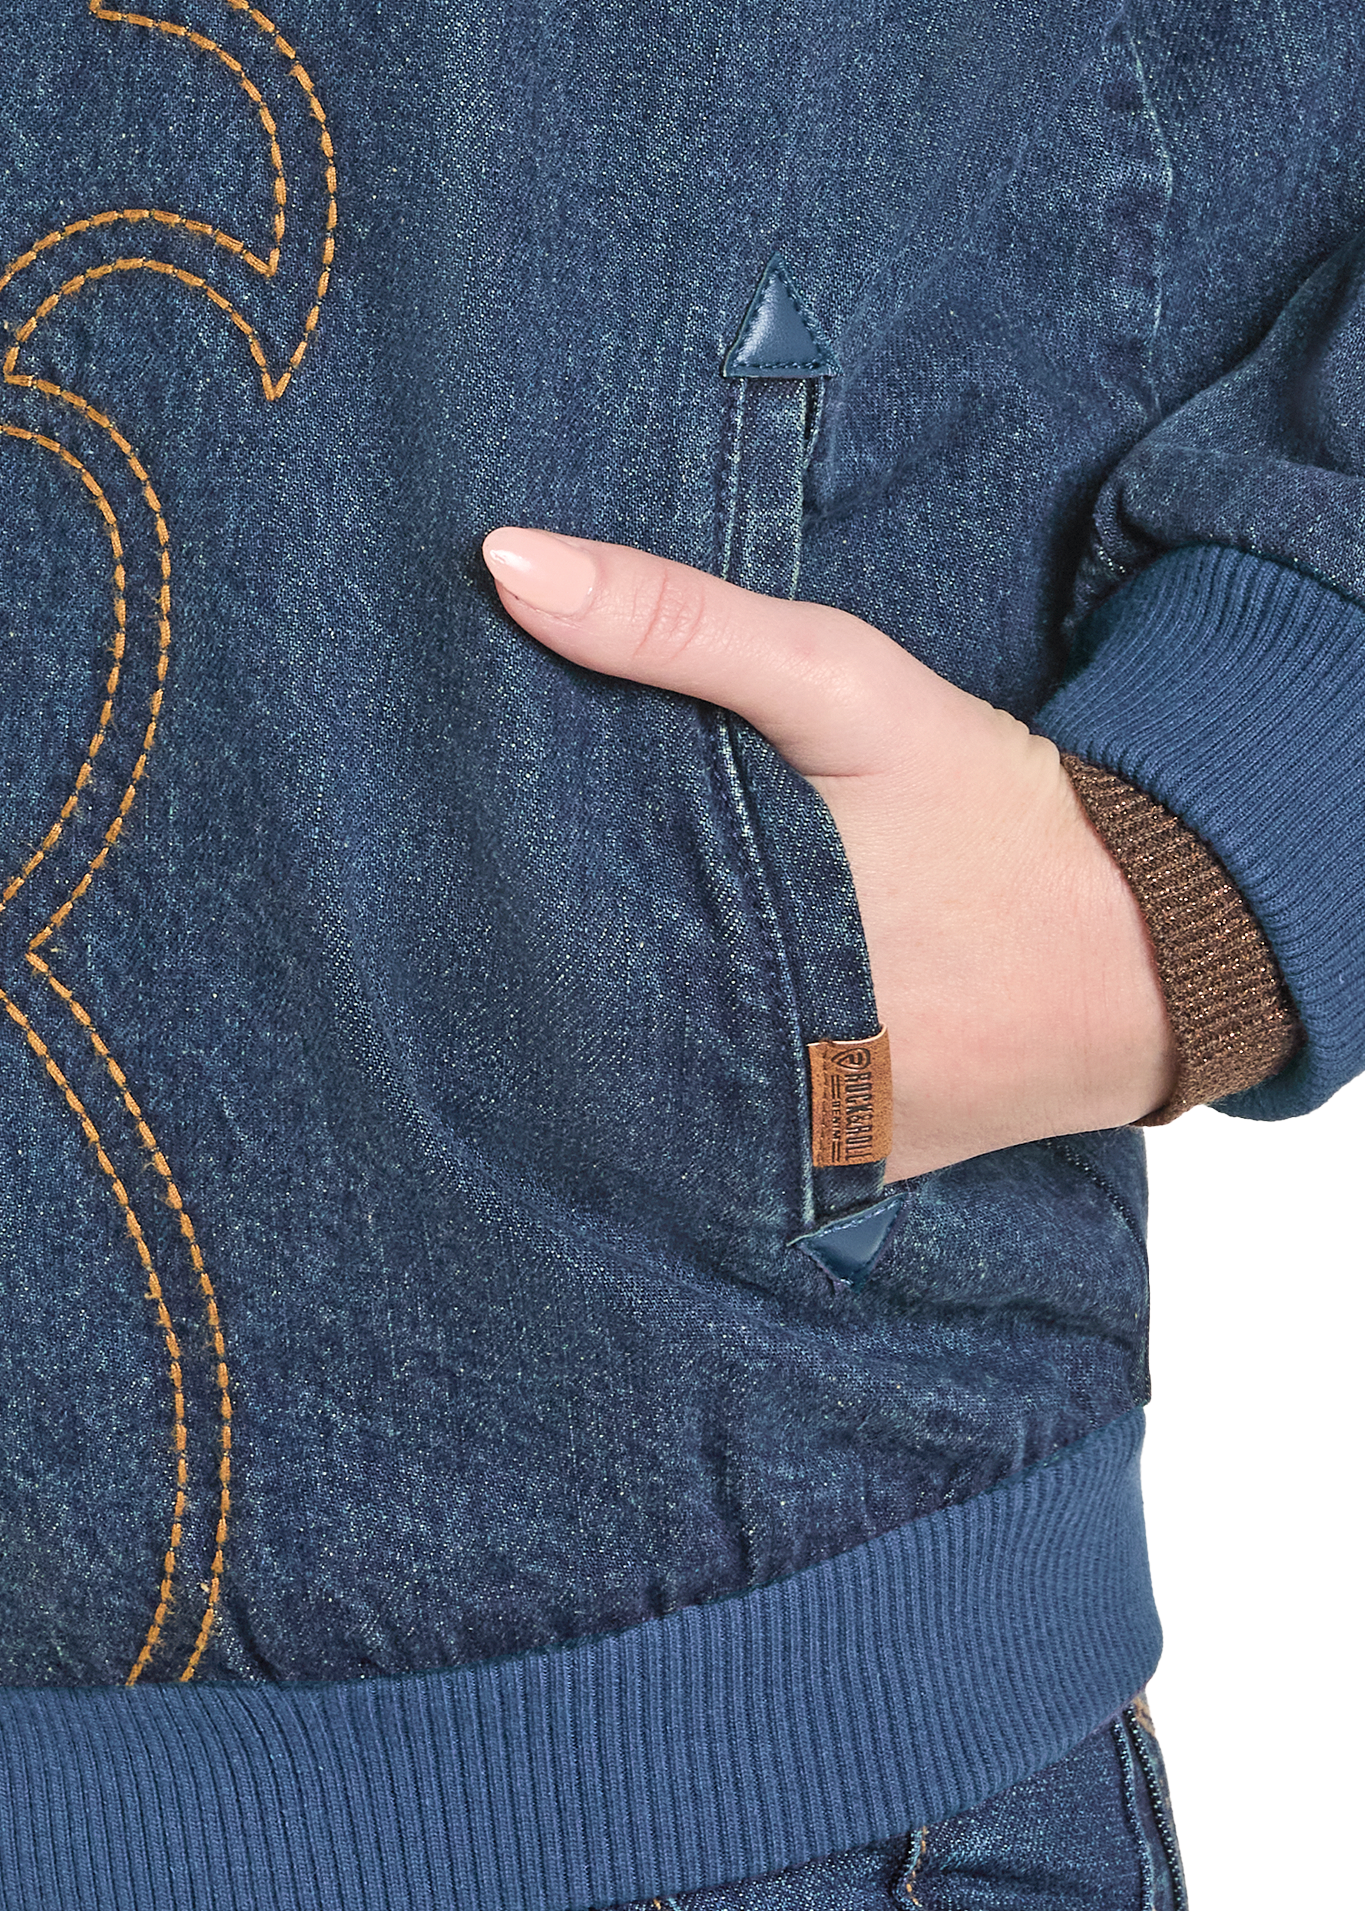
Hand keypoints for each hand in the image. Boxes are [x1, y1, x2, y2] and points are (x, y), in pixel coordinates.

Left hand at [481, 526, 1176, 1179]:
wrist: (1153, 942)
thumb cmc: (987, 809)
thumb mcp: (840, 685)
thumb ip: (678, 625)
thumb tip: (506, 563)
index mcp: (721, 962)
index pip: (536, 954)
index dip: (482, 903)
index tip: (439, 855)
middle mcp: (748, 1081)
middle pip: (580, 1034)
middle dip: (530, 975)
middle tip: (471, 918)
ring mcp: (797, 1149)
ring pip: (646, 1104)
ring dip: (599, 1043)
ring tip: (537, 979)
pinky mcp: (845, 1175)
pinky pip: (731, 1147)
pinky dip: (692, 1092)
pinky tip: (660, 1036)